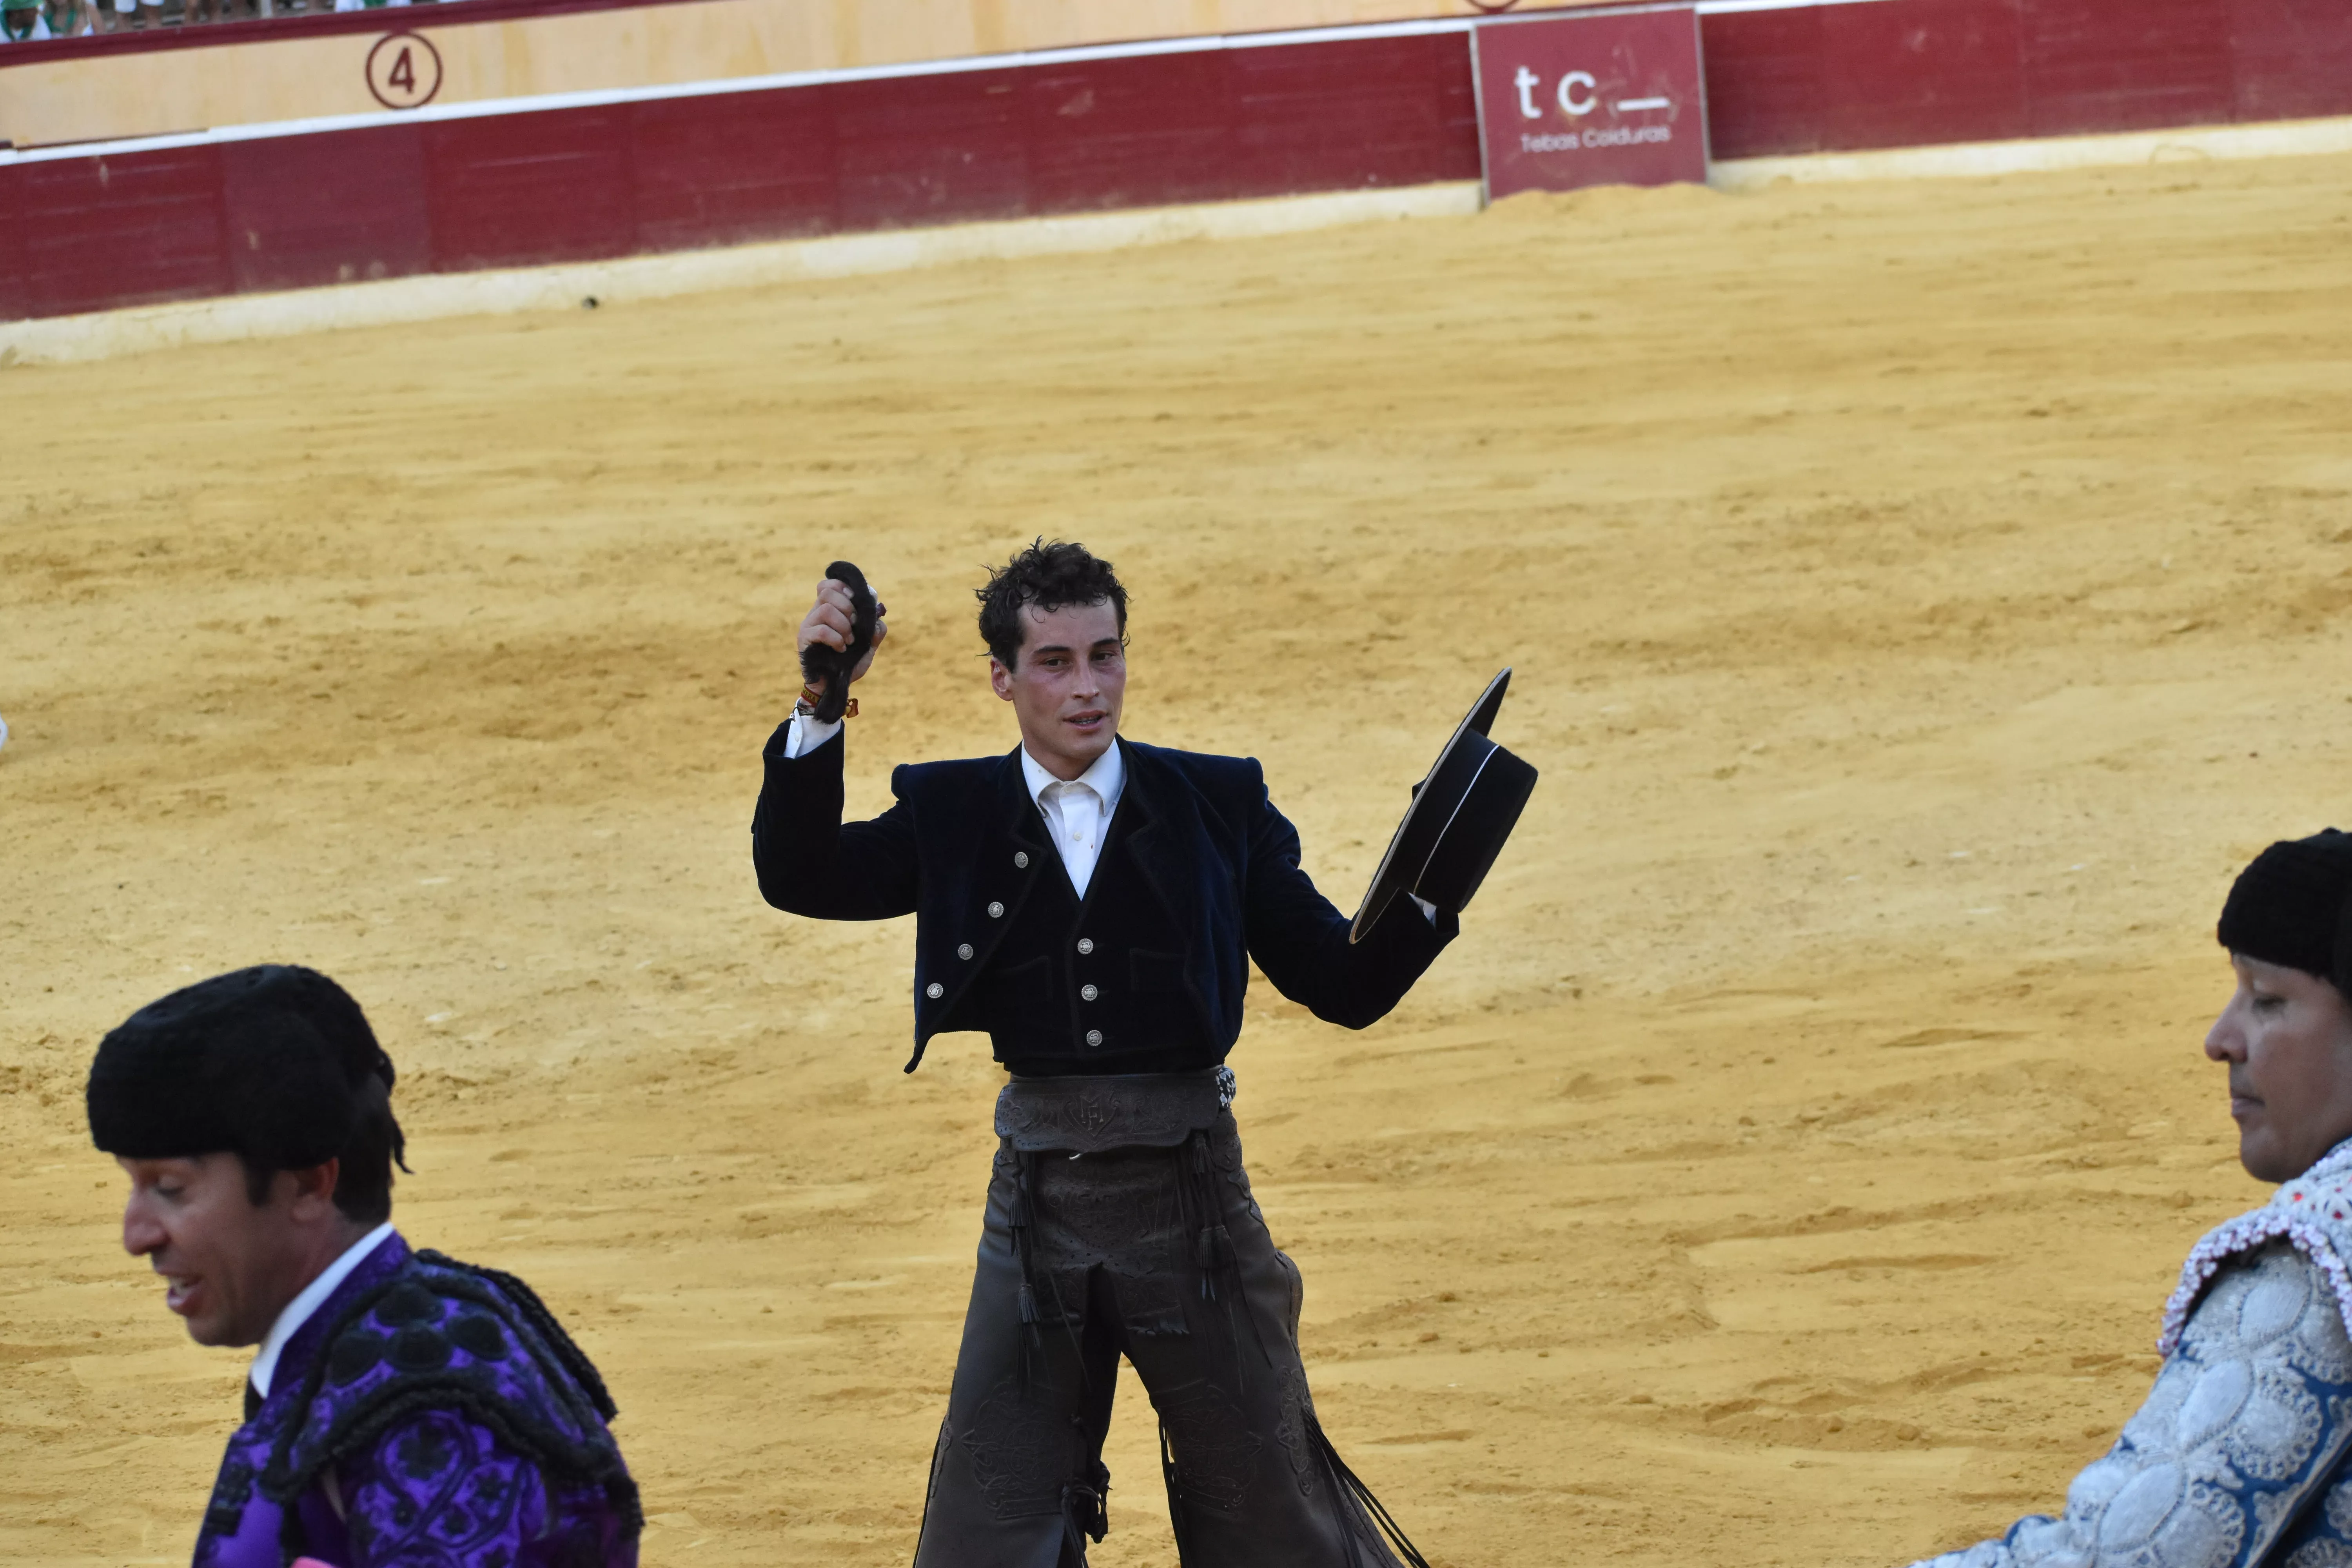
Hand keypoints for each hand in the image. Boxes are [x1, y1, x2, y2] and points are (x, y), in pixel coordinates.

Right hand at [796, 576, 887, 694]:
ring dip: (844, 625)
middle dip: (848, 607)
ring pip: (826, 609)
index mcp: (829, 609)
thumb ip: (875, 631)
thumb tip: (878, 617)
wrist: (834, 686)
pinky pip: (822, 630)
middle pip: (828, 591)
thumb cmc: (848, 663)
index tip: (857, 601)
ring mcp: (808, 624)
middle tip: (855, 625)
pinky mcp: (804, 638)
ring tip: (849, 641)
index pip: (829, 584)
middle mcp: (816, 613)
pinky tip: (841, 649)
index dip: (844, 587)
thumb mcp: (867, 646)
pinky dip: (836, 639)